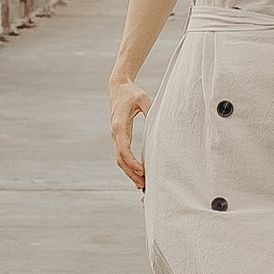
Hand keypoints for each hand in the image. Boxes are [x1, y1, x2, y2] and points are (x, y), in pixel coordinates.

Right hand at [109, 77, 148, 192]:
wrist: (118, 88)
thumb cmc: (131, 93)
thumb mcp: (142, 98)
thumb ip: (149, 108)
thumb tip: (158, 119)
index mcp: (120, 126)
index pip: (124, 149)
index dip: (132, 162)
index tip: (142, 171)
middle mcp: (115, 133)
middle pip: (120, 159)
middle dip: (131, 173)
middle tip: (144, 185)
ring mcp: (116, 136)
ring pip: (120, 160)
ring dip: (129, 173)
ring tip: (142, 184)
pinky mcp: (119, 137)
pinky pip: (122, 155)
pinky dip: (128, 167)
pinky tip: (138, 175)